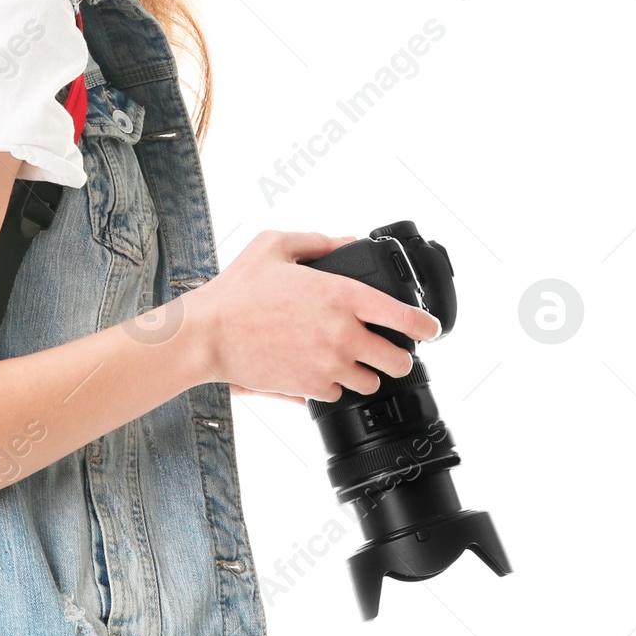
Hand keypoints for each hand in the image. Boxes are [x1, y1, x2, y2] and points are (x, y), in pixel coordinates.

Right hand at [183, 230, 441, 403]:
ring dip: (365, 373)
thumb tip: (347, 241)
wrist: (207, 334)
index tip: (428, 330)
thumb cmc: (237, 290)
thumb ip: (318, 241)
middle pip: (398, 360)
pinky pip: (338, 394)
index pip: (405, 318)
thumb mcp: (274, 245)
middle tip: (386, 351)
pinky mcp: (311, 387)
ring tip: (348, 362)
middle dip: (397, 356)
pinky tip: (317, 371)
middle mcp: (343, 333)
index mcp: (342, 294)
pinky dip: (333, 386)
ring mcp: (329, 364)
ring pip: (371, 382)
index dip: (425, 326)